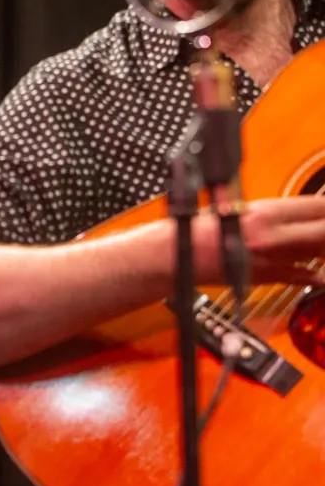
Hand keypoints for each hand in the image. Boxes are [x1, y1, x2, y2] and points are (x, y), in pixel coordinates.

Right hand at [193, 197, 324, 286]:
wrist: (176, 256)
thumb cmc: (199, 230)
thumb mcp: (240, 210)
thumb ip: (274, 212)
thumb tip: (304, 210)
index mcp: (265, 214)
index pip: (318, 206)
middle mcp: (273, 237)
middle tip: (323, 226)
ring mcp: (272, 260)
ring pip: (320, 253)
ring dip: (323, 247)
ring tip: (320, 244)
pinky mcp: (267, 278)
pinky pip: (304, 277)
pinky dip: (317, 275)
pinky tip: (320, 272)